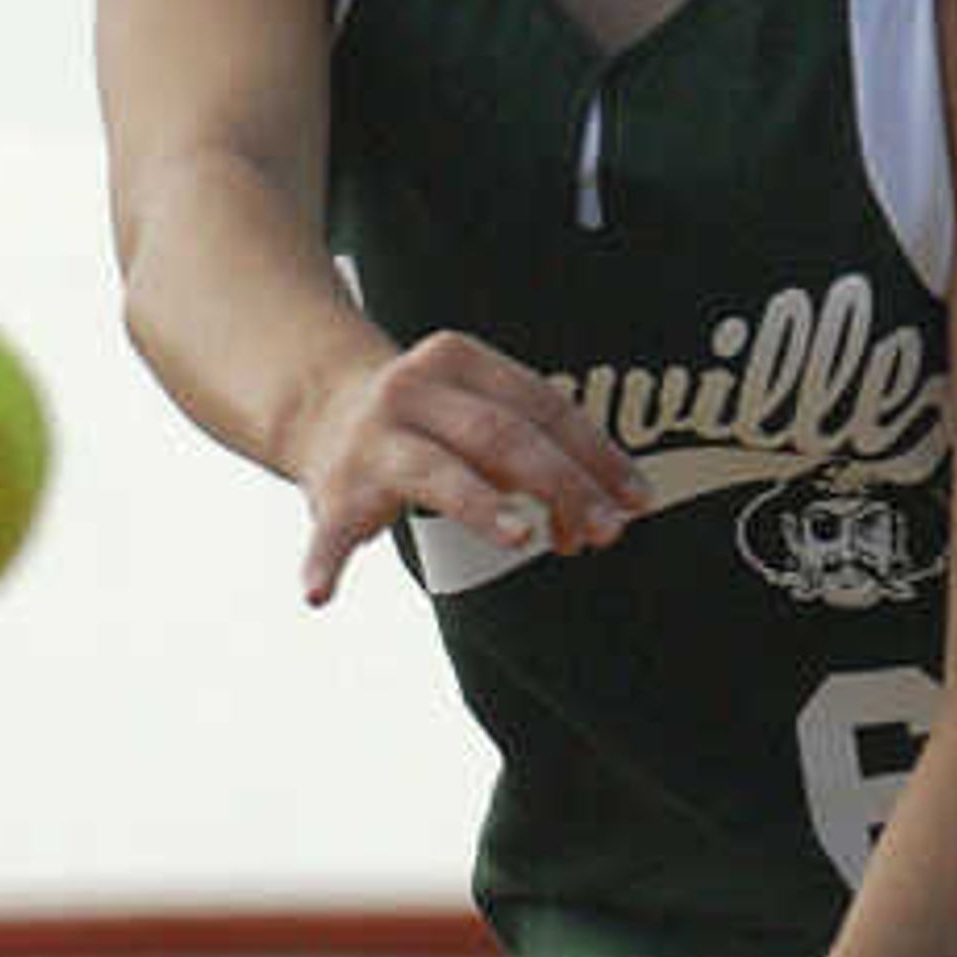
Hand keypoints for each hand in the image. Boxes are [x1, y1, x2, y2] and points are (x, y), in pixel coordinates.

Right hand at [287, 332, 649, 608]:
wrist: (321, 409)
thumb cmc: (427, 419)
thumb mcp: (478, 407)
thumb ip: (536, 445)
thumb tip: (613, 504)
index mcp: (459, 362)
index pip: (543, 406)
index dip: (595, 455)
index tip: (636, 500)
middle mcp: (413, 391)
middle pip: (501, 436)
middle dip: (561, 485)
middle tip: (603, 533)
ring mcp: (372, 440)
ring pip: (437, 473)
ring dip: (482, 506)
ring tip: (520, 538)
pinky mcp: (335, 490)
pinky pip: (331, 531)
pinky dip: (325, 562)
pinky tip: (320, 594)